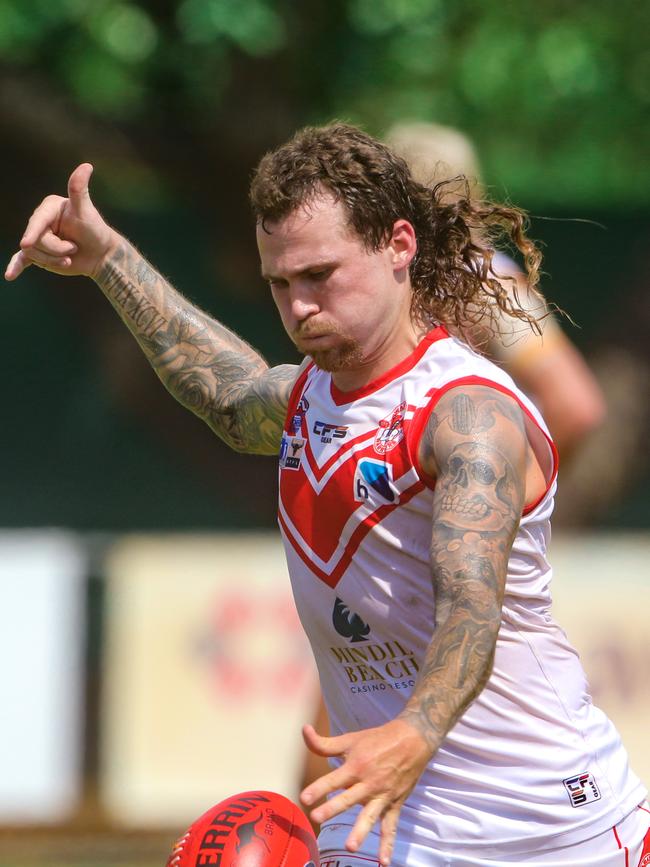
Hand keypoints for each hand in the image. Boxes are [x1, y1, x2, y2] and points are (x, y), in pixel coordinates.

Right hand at [5, 163, 118, 281]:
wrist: (101, 254)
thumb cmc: (95, 230)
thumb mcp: (86, 211)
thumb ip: (79, 190)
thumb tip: (86, 166)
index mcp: (48, 207)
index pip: (37, 222)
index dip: (33, 234)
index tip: (26, 244)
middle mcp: (41, 221)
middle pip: (35, 241)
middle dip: (56, 250)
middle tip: (74, 249)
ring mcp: (39, 238)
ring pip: (34, 254)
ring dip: (54, 261)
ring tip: (70, 256)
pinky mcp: (39, 253)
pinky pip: (23, 260)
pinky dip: (16, 266)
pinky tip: (10, 275)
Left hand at [300, 719, 431, 866]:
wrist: (412, 740)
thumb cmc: (377, 739)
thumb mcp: (350, 739)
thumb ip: (325, 743)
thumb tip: (304, 731)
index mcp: (356, 765)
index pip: (333, 779)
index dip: (319, 788)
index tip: (304, 798)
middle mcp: (368, 782)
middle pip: (348, 798)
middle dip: (332, 808)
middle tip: (316, 817)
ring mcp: (382, 795)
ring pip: (370, 815)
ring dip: (361, 831)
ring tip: (350, 847)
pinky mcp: (394, 804)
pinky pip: (391, 826)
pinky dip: (388, 844)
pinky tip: (383, 862)